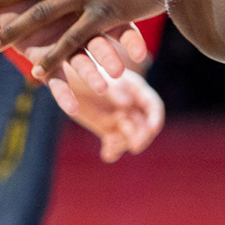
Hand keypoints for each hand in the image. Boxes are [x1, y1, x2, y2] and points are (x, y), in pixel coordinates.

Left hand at [47, 64, 165, 162]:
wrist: (68, 79)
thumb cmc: (85, 70)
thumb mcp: (100, 76)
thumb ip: (113, 89)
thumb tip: (126, 104)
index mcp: (136, 90)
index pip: (153, 106)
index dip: (156, 118)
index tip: (153, 130)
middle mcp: (132, 105)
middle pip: (144, 125)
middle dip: (142, 136)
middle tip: (134, 146)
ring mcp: (120, 118)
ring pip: (129, 137)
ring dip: (124, 143)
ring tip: (111, 144)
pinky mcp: (106, 129)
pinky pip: (113, 144)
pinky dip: (112, 151)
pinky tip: (107, 154)